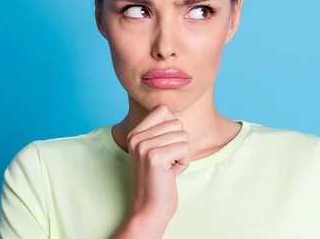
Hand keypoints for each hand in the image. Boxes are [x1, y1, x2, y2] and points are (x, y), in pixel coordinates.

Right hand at [126, 105, 190, 226]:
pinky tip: (170, 174)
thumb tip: (171, 111)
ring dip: (182, 154)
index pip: (163, 110)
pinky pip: (184, 148)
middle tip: (167, 161)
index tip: (165, 148)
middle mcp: (136, 137)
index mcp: (135, 133)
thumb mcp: (155, 149)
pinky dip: (183, 163)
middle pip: (177, 123)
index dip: (173, 128)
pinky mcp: (155, 157)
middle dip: (180, 144)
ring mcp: (144, 146)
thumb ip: (161, 130)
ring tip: (168, 168)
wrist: (150, 209)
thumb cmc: (159, 180)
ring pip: (183, 136)